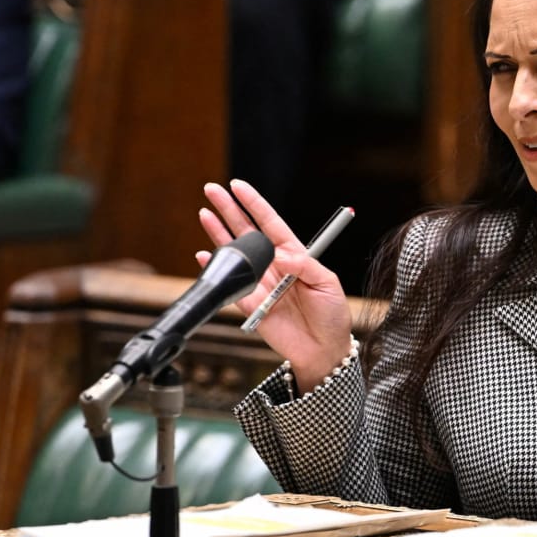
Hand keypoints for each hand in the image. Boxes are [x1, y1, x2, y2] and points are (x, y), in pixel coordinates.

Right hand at [196, 179, 351, 385]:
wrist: (323, 349)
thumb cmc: (332, 315)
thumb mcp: (327, 284)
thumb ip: (305, 266)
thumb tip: (280, 256)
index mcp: (294, 255)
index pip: (270, 222)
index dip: (254, 203)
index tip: (239, 186)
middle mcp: (274, 265)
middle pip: (246, 231)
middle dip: (229, 210)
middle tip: (212, 190)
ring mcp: (260, 283)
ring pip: (235, 253)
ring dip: (218, 233)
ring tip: (204, 214)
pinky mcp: (250, 304)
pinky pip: (230, 284)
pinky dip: (216, 270)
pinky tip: (204, 255)